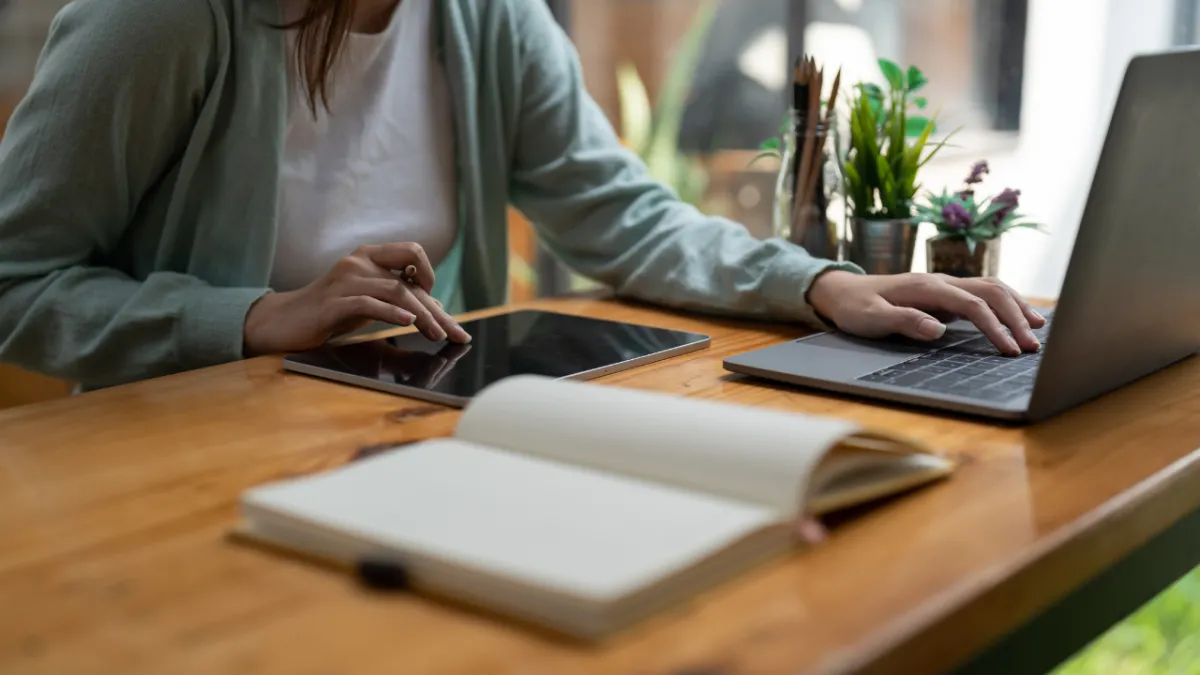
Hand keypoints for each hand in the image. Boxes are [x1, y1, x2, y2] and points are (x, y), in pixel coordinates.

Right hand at [243, 243, 470, 355]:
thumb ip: (397, 297)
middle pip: (409, 281)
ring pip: (395, 291)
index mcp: (368, 255)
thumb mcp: (369, 300)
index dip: (431, 276)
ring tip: (438, 335)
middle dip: (436, 310)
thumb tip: (436, 306)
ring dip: (422, 316)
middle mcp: (358, 262)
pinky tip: (409, 324)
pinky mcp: (333, 303)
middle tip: (457, 333)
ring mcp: (345, 281)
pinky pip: (369, 303)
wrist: (284, 321)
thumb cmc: (330, 311)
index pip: (413, 253)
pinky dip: (392, 314)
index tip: (440, 306)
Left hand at [806, 271, 1045, 355]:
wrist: (843, 291)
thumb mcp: (872, 319)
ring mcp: (945, 285)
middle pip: (990, 292)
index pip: (972, 304)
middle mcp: (941, 281)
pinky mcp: (945, 294)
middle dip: (1015, 316)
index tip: (1009, 350)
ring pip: (991, 288)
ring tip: (1038, 329)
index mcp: (927, 287)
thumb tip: (937, 329)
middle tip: (1033, 346)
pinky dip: (1005, 303)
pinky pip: (983, 294)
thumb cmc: (856, 308)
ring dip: (1016, 306)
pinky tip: (1019, 317)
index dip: (994, 326)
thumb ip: (904, 321)